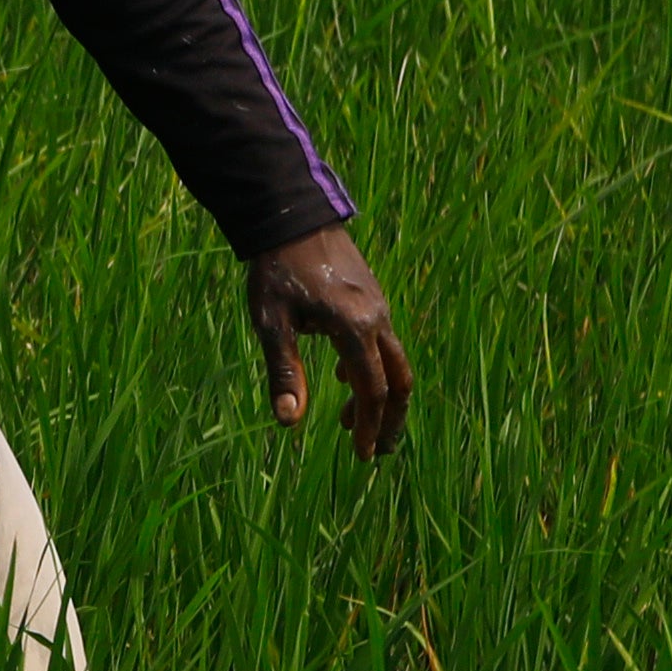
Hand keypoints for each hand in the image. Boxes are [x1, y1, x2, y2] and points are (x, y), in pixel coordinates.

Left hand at [245, 228, 414, 460]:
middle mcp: (376, 318)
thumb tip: (289, 422)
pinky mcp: (372, 297)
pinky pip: (383, 342)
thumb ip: (284, 371)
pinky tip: (344, 378)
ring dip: (380, 396)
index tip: (363, 455)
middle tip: (377, 451)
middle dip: (391, 420)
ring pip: (394, 361)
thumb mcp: (272, 322)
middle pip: (399, 380)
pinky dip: (373, 369)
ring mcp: (378, 306)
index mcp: (354, 327)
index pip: (373, 391)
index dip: (370, 427)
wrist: (292, 215)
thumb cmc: (276, 269)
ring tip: (353, 424)